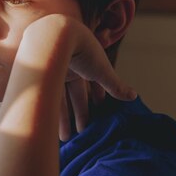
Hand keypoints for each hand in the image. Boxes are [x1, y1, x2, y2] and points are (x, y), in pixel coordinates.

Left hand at [21, 14, 135, 136]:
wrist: (57, 36)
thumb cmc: (83, 50)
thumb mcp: (102, 70)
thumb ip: (116, 85)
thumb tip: (134, 96)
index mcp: (85, 62)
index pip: (92, 82)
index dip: (97, 94)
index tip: (100, 108)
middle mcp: (69, 67)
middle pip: (75, 94)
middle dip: (79, 114)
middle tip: (81, 133)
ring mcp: (54, 72)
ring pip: (59, 99)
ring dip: (63, 120)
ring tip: (66, 139)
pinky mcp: (41, 77)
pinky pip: (45, 98)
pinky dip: (49, 113)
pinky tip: (49, 127)